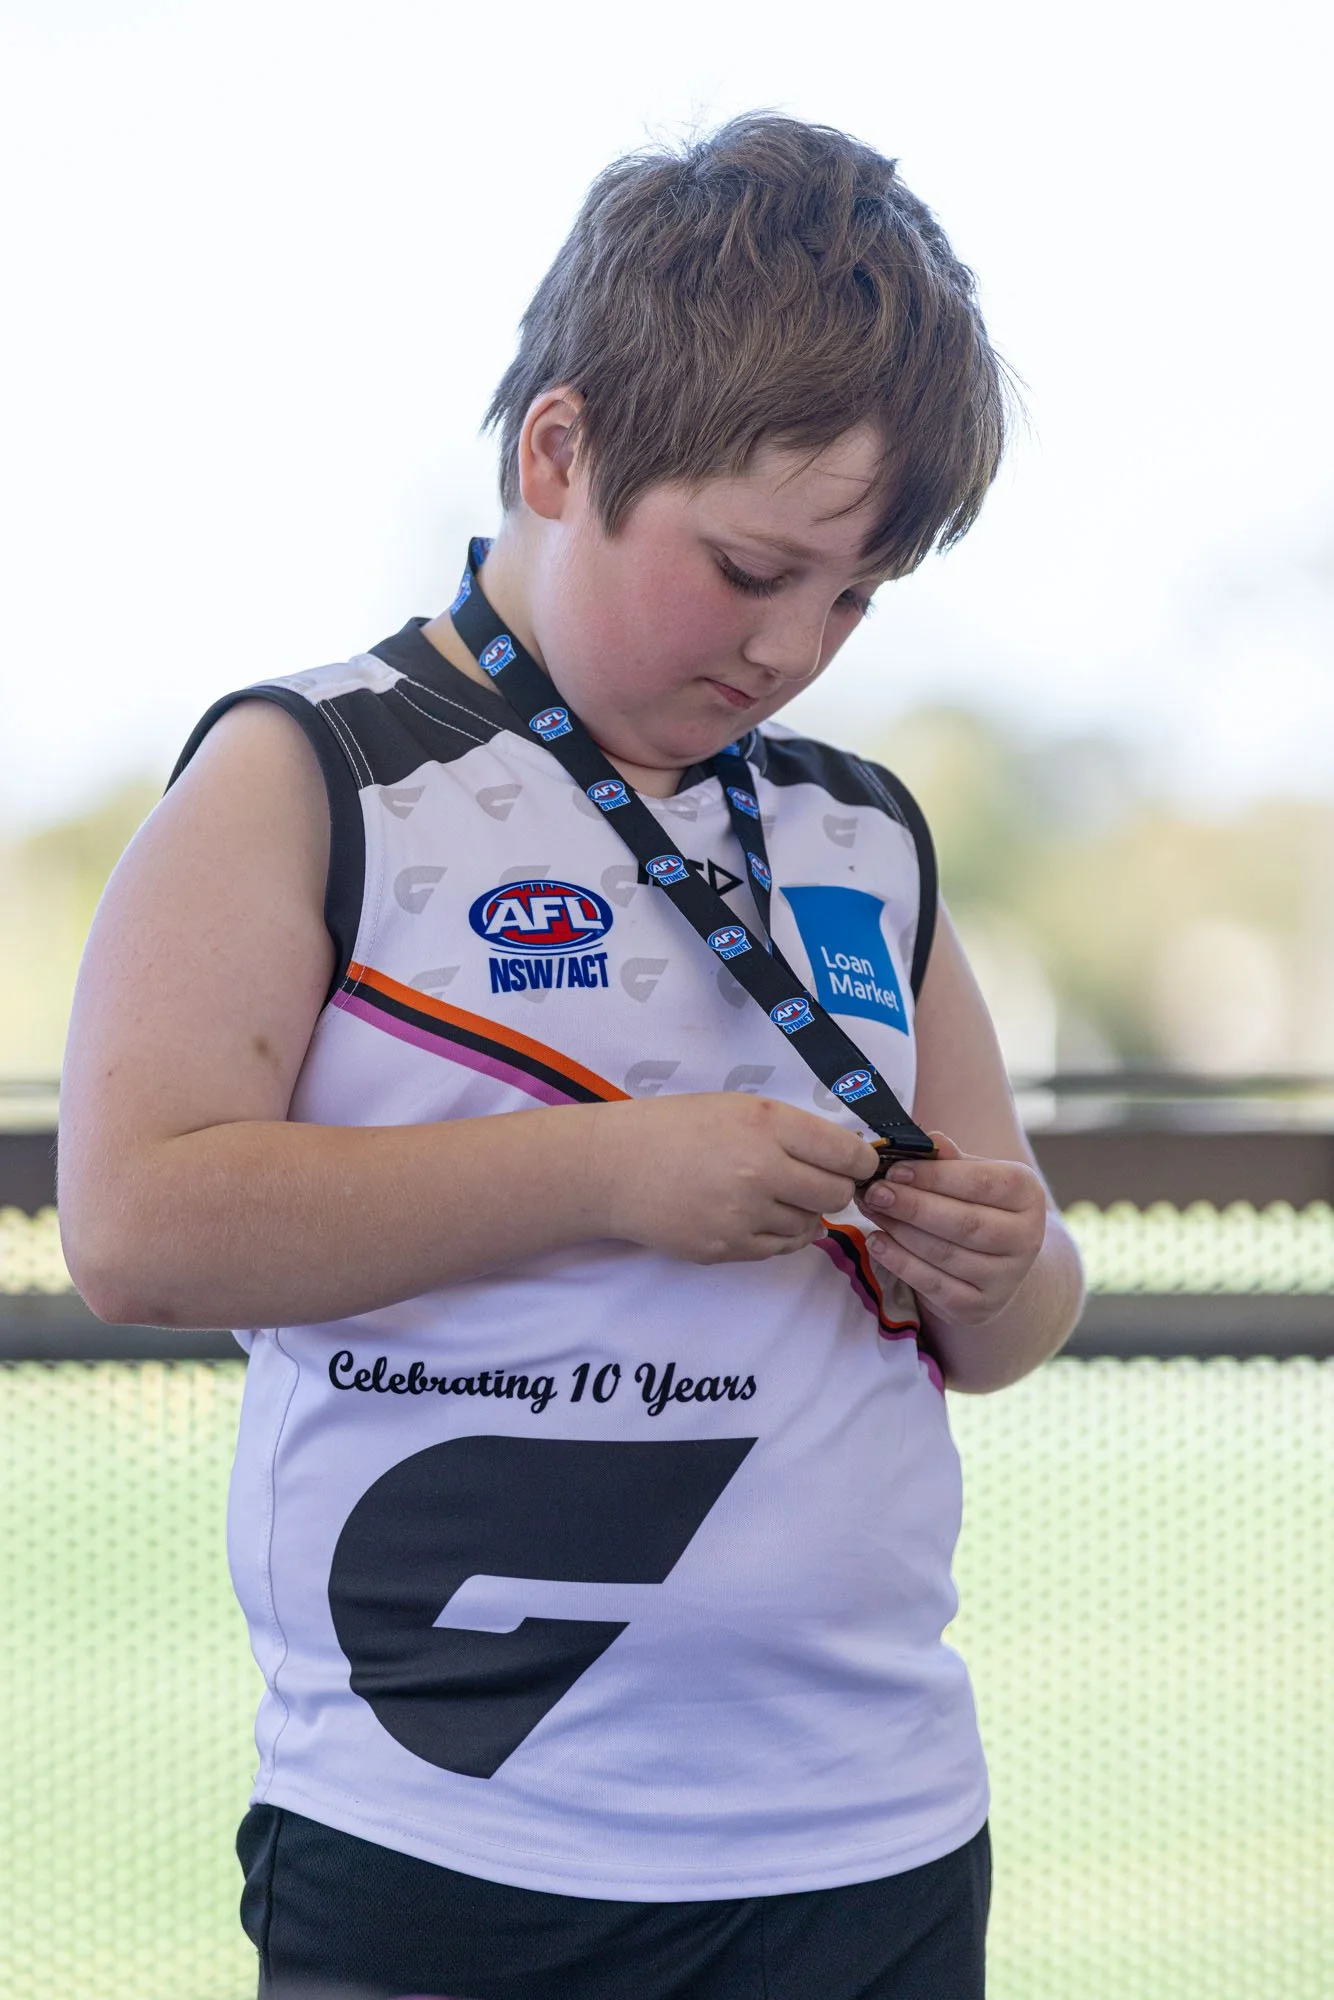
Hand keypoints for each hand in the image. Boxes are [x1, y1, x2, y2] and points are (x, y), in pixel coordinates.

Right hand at [601, 1094, 879, 1264]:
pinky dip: (778, 1234)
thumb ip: (791, 1131)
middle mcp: (760, 1169)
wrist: (614, 1166)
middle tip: (815, 1180)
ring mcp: (744, 1214)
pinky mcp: (727, 1248)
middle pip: (836, 1194)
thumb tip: (845, 1160)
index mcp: (766, 1124)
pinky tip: (756, 1214)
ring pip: (809, 1225)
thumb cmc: (675, 1128)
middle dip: (835, 1189)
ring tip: (771, 1194)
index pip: (847, 1154)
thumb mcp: (737, 1108)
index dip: (862, 1163)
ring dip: (803, 1212)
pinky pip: (779, 1248)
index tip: (859, 1164)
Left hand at [856, 1132, 1047, 1325]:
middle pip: (965, 1223)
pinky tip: (877, 1242)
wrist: (995, 1263)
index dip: (936, 1177)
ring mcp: (1005, 1278)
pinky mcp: (978, 1307)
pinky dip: (900, 1263)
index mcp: (1028, 1195)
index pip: (982, 1183)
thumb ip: (950, 1159)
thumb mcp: (971, 1175)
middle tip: (875, 1191)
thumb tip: (929, 1140)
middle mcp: (1026, 1239)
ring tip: (870, 1210)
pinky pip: (933, 1285)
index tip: (895, 1169)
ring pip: (945, 1254)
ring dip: (900, 1230)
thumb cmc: (975, 1205)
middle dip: (913, 1206)